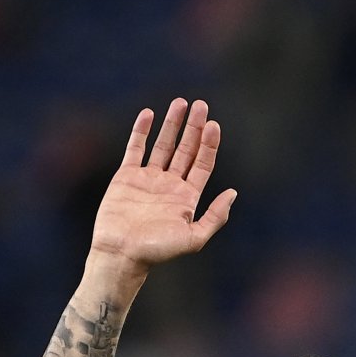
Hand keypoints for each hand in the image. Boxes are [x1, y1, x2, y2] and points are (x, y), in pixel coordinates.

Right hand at [90, 98, 237, 271]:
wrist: (122, 254)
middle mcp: (170, 185)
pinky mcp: (126, 176)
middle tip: (201, 104)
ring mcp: (148, 179)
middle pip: (186, 149)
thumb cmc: (157, 251)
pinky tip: (148, 114)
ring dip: (172, 124)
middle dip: (194, 127)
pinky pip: (135, 148)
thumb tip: (233, 193)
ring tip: (180, 102)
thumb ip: (215, 216)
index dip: (209, 144)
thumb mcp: (194, 238)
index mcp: (187, 198)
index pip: (202, 164)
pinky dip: (141, 131)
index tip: (213, 124)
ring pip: (163, 145)